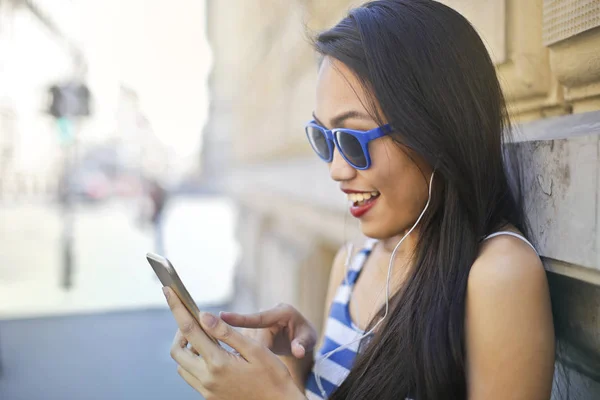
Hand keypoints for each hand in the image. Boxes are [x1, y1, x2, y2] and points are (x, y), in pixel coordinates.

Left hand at [163, 287, 304, 399]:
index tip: (168, 291)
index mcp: (218, 363)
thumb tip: (203, 316)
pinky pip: (191, 377)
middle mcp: (207, 379)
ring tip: (206, 338)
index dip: (177, 308)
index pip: (189, 330)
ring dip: (187, 348)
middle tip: (196, 321)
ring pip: (182, 366)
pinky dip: (194, 362)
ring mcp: (207, 391)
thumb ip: (226, 333)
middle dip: (180, 331)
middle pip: (177, 350)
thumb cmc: (273, 376)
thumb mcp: (255, 349)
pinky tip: (211, 355)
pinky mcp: (210, 397)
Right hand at [220, 303, 317, 359]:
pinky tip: (236, 362)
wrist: (302, 335)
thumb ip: (303, 344)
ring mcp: (258, 324)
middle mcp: (267, 315)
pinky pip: (245, 343)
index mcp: (281, 312)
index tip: (222, 316)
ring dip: (243, 351)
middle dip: (248, 349)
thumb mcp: (309, 338)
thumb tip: (298, 351)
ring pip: (246, 340)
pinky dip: (242, 352)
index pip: (258, 317)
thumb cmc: (306, 335)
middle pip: (251, 334)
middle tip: (242, 361)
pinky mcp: (253, 332)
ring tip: (239, 362)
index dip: (240, 318)